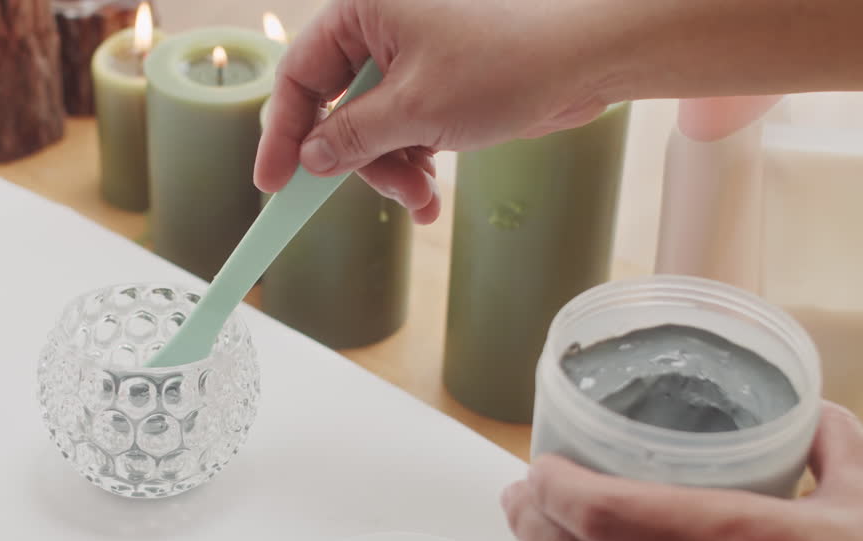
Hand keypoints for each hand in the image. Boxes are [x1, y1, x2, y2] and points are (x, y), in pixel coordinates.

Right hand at [254, 0, 618, 223]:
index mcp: (363, 9)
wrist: (588, 59)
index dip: (285, 133)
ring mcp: (411, 57)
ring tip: (423, 198)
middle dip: (359, 162)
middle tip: (388, 193)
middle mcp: (382, 28)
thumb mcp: (416, 109)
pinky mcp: (437, 83)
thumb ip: (352, 137)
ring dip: (392, 171)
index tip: (273, 182)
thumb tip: (311, 159)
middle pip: (337, 109)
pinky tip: (430, 196)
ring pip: (372, 129)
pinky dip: (413, 165)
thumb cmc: (509, 60)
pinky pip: (404, 131)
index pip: (300, 76)